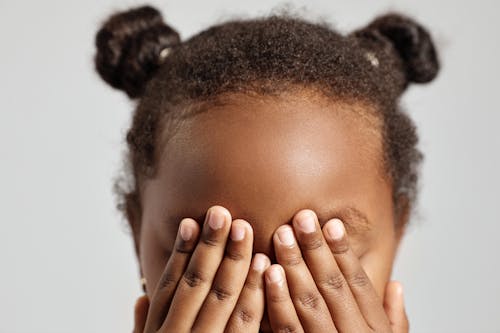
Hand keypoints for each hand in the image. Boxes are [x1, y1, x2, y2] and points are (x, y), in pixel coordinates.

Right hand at [134, 205, 270, 332]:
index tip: (189, 222)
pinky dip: (255, 290)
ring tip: (243, 227)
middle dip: (209, 245)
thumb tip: (140, 298)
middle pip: (196, 283)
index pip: (169, 285)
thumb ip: (143, 327)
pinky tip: (264, 263)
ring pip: (222, 296)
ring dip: (234, 259)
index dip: (180, 252)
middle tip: (220, 212)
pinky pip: (246, 321)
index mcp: (157, 331)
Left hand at [264, 209, 408, 332]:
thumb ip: (396, 322)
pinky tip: (267, 273)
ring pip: (308, 305)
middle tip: (301, 217)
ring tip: (282, 236)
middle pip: (332, 288)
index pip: (359, 286)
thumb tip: (397, 285)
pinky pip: (285, 330)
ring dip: (294, 267)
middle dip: (315, 251)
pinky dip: (276, 300)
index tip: (331, 224)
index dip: (345, 254)